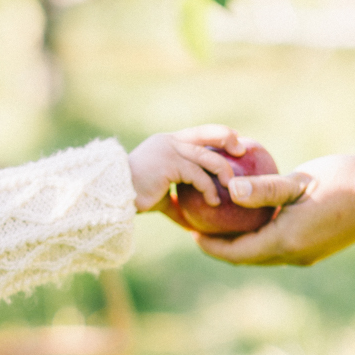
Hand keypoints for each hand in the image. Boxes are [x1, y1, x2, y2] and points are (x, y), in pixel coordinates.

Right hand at [129, 126, 246, 213]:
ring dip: (223, 171)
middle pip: (204, 133)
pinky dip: (209, 189)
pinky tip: (214, 202)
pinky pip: (197, 175)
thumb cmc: (132, 198)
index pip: (196, 133)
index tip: (234, 143)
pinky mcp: (170, 164)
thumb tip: (190, 221)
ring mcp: (169, 150)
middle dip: (226, 138)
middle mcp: (169, 142)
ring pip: (205, 156)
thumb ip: (174, 201)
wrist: (113, 196)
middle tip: (242, 150)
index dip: (216, 135)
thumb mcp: (158, 196)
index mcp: (166, 143)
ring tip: (232, 185)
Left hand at [198, 154, 354, 264]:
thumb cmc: (348, 180)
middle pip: (247, 257)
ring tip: (222, 222)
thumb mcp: (300, 181)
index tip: (189, 232)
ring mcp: (309, 254)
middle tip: (198, 227)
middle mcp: (295, 255)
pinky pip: (281, 246)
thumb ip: (263, 189)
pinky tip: (257, 216)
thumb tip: (228, 190)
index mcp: (286, 242)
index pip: (236, 253)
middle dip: (221, 246)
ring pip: (265, 253)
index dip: (210, 246)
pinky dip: (262, 236)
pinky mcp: (319, 246)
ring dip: (242, 242)